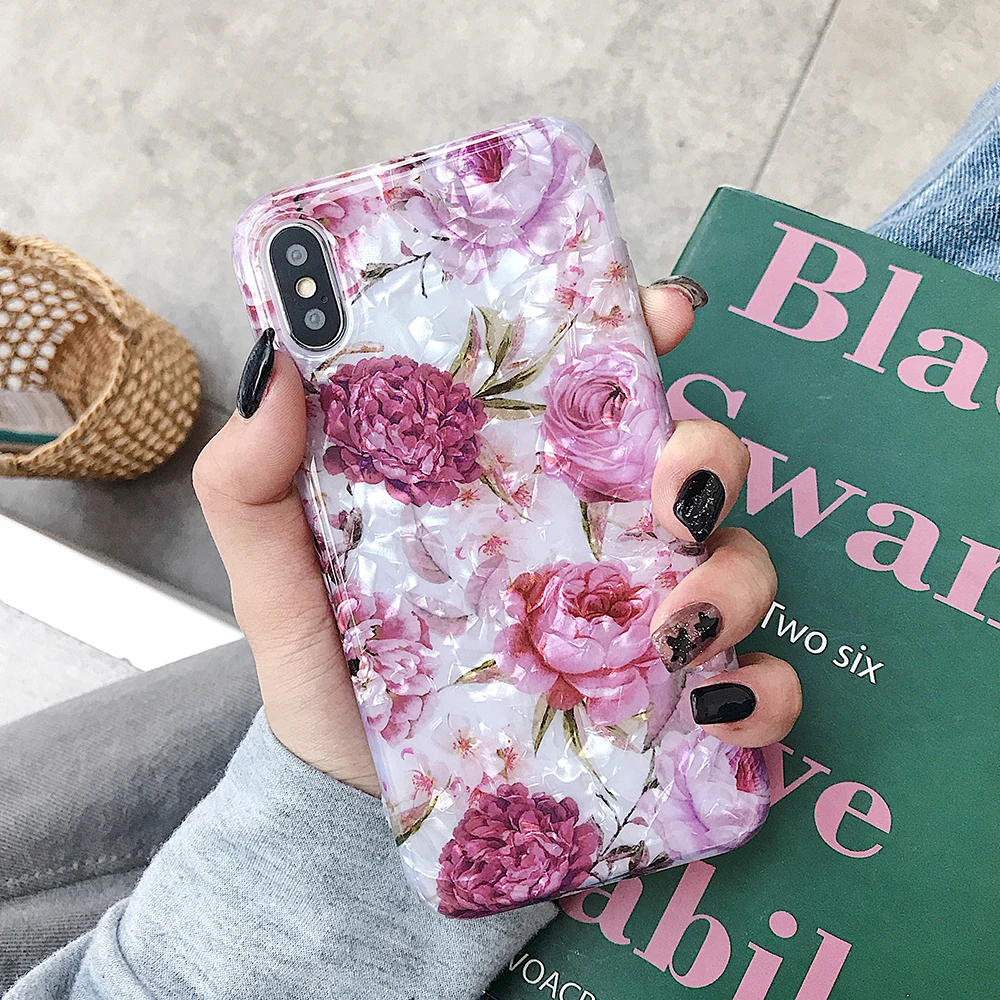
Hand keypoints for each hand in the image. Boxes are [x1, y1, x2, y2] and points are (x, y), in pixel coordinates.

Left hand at [193, 281, 800, 795]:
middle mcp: (596, 539)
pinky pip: (751, 689)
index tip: (665, 310)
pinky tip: (715, 708)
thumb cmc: (330, 673)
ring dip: (733, 580)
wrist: (350, 806)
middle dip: (710, 457)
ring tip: (673, 628)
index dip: (645, 333)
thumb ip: (254, 476)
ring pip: (736, 564)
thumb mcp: (277, 571)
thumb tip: (277, 360)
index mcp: (520, 485)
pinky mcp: (665, 712)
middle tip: (674, 494)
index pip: (599, 389)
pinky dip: (760, 693)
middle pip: (693, 465)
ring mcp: (639, 624)